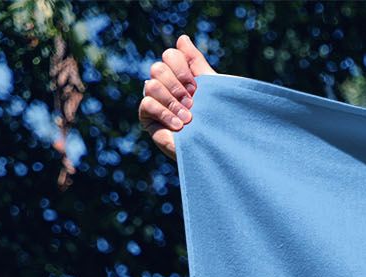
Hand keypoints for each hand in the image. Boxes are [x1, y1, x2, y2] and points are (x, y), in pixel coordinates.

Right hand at [139, 33, 213, 157]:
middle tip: (193, 103)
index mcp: (179, 75)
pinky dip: (164, 113)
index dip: (182, 68)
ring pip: (151, 84)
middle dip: (177, 85)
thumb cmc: (217, 119)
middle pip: (158, 68)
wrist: (218, 148)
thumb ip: (196, 62)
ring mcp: (155, 101)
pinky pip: (147, 103)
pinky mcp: (148, 118)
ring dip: (172, 101)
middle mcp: (165, 85)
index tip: (196, 87)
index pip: (171, 55)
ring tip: (188, 118)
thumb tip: (182, 38)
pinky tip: (179, 126)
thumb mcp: (211, 87)